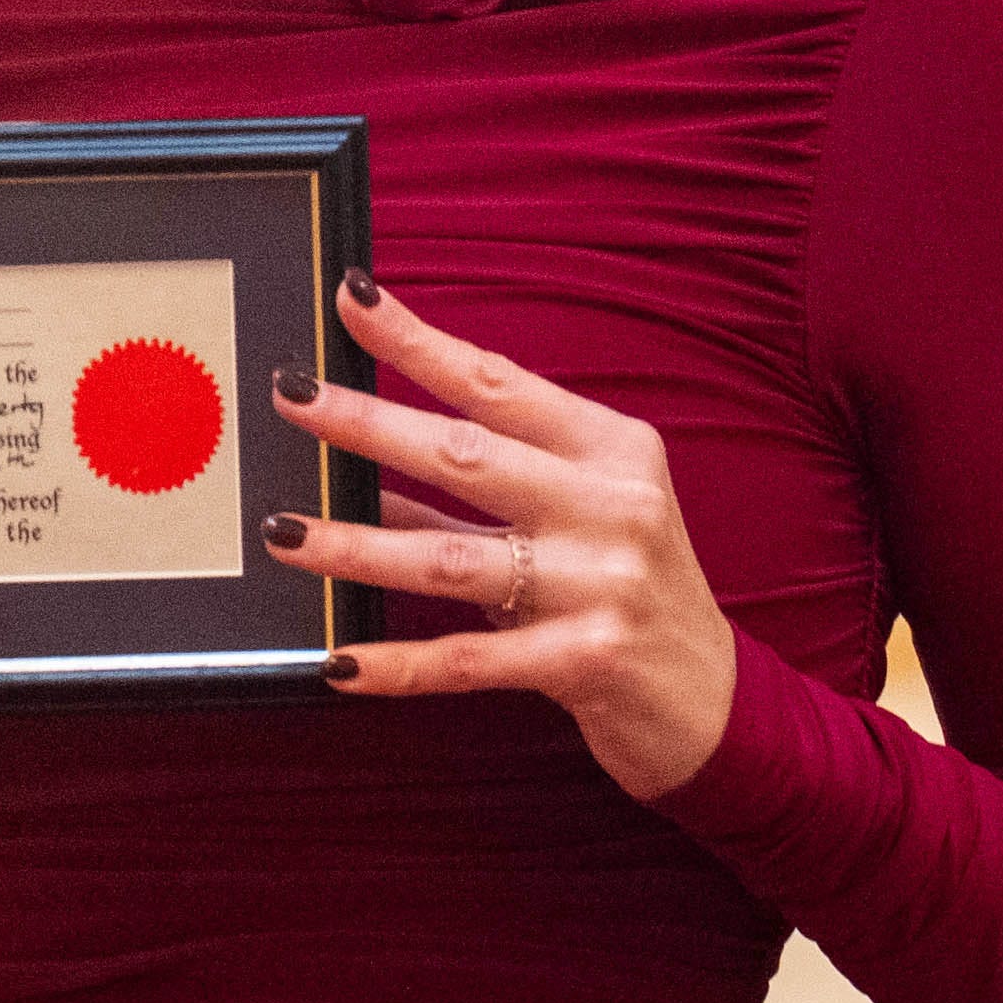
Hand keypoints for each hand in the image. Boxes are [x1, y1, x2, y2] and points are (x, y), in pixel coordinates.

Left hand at [256, 271, 737, 799]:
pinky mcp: (587, 662)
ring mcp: (602, 584)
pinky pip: (469, 659)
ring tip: (284, 533)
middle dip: (368, 423)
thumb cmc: (631, 594)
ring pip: (451, 558)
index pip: (498, 383)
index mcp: (611, 449)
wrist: (719, 703)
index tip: (351, 300)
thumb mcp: (578, 521)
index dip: (418, 340)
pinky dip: (398, 663)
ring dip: (357, 545)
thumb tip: (363, 466)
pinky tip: (338, 660)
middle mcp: (612, 505)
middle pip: (466, 454)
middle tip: (291, 396)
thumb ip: (478, 497)